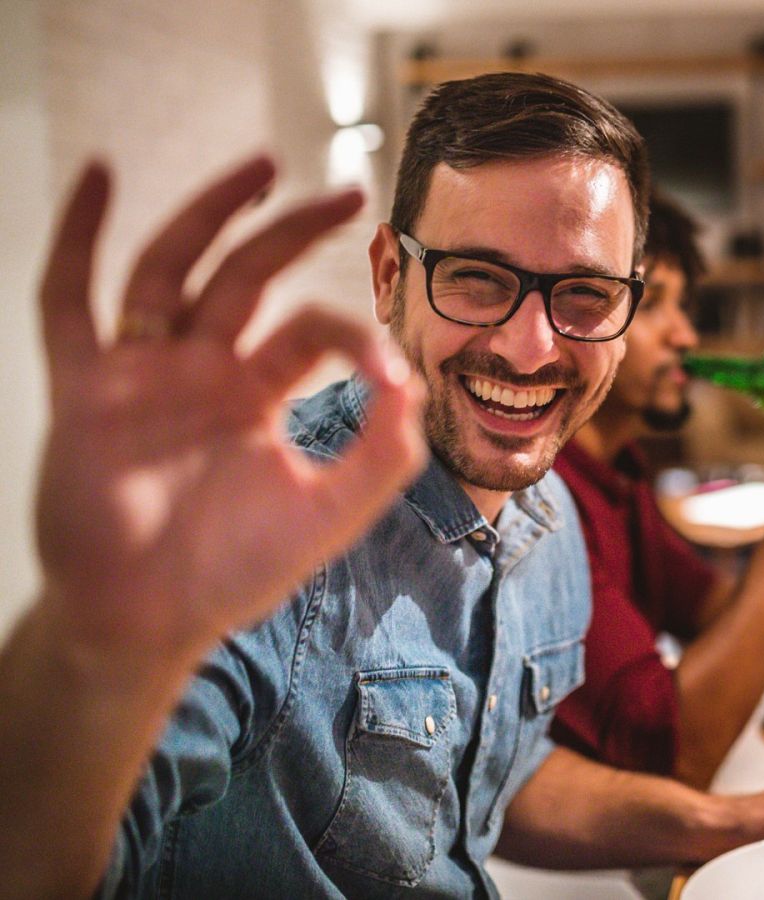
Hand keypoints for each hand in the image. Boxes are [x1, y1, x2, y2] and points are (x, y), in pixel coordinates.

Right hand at [33, 157, 425, 664]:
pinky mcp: (84, 385)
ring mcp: (141, 370)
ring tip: (261, 164)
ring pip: (172, 265)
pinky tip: (101, 175)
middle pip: (249, 273)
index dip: (352, 329)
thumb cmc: (234, 572)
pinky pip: (69, 296)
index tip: (388, 365)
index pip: (311, 327)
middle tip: (348, 192)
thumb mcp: (331, 512)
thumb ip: (383, 453)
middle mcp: (202, 368)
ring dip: (211, 210)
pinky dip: (79, 234)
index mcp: (258, 392)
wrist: (147, 620)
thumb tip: (412, 379)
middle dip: (294, 229)